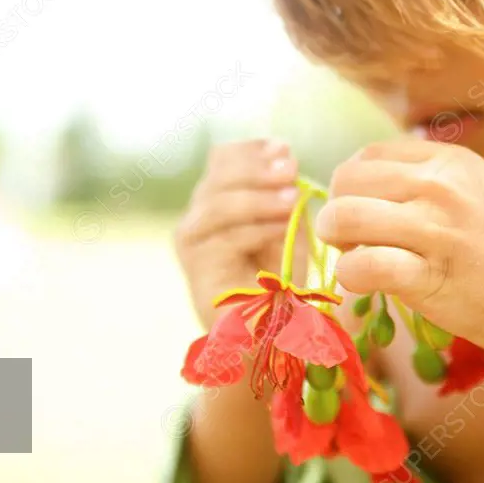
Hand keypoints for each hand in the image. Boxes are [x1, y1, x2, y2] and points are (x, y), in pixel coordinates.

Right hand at [175, 139, 306, 329]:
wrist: (266, 334)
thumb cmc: (279, 279)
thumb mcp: (285, 226)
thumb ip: (281, 192)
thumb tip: (283, 152)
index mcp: (217, 199)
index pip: (222, 159)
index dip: (251, 150)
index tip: (283, 148)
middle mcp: (198, 217)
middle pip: (217, 176)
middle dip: (256, 168)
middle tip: (291, 168)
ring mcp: (192, 242)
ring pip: (218, 204)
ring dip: (258, 198)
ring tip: (292, 199)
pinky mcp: (196, 269)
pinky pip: (225, 239)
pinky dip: (257, 229)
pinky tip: (282, 227)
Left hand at [314, 137, 483, 357]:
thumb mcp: (477, 190)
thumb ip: (427, 182)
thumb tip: (366, 187)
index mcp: (448, 161)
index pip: (367, 155)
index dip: (349, 185)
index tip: (359, 209)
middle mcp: (440, 187)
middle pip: (346, 182)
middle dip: (335, 212)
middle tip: (349, 239)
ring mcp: (436, 230)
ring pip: (345, 218)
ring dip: (335, 243)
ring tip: (353, 258)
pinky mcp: (431, 276)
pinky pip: (362, 266)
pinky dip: (350, 276)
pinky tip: (364, 283)